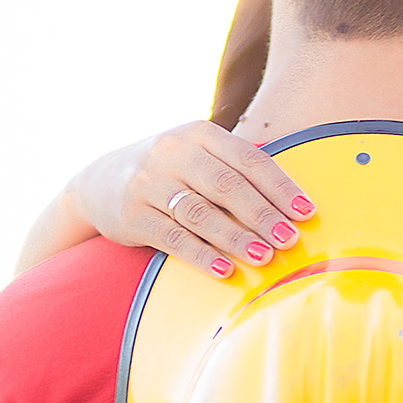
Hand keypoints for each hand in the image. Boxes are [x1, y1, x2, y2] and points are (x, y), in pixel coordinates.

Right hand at [68, 121, 315, 278]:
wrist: (97, 183)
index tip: (305, 212)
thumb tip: (294, 204)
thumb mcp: (196, 154)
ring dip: (235, 237)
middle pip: (225, 185)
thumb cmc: (169, 171)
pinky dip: (201, 255)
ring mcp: (148, 183)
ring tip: (265, 256)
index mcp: (198, 133)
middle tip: (289, 239)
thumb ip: (236, 169)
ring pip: (200, 213)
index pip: (247, 159)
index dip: (279, 186)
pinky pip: (173, 238)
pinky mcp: (132, 216)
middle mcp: (171, 152)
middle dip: (262, 214)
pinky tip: (225, 270)